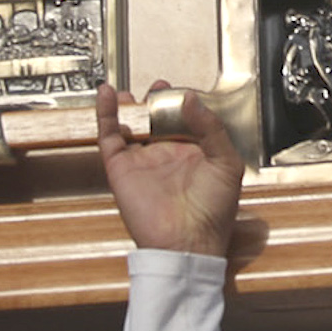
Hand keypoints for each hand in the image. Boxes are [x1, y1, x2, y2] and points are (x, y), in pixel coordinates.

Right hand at [96, 82, 242, 257]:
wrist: (187, 242)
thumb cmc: (213, 213)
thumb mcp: (226, 163)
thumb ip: (211, 128)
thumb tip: (191, 99)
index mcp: (193, 155)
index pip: (184, 121)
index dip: (181, 104)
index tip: (181, 91)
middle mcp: (166, 157)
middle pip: (155, 121)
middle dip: (154, 103)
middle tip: (158, 88)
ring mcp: (142, 162)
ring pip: (131, 126)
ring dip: (129, 107)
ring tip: (130, 92)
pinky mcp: (120, 169)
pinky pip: (109, 136)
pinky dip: (106, 114)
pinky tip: (108, 95)